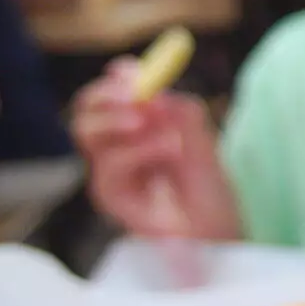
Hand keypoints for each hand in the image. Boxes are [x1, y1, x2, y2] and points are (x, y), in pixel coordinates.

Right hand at [72, 59, 239, 241]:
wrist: (218, 235)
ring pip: (88, 133)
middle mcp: (116, 149)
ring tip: (162, 129)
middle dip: (106, 95)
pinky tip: (168, 150)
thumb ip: (181, 113)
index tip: (131, 70)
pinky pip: (109, 167)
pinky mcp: (110, 198)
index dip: (116, 80)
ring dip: (122, 121)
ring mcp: (110, 174)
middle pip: (85, 111)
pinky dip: (138, 151)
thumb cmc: (209, 192)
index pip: (110, 96)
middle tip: (136, 92)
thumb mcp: (203, 143)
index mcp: (136, 130)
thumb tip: (154, 85)